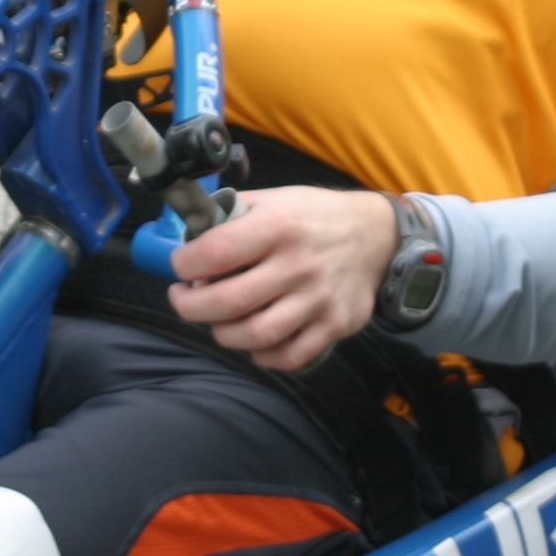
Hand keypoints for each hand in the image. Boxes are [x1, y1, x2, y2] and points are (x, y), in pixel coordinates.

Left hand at [165, 188, 398, 372]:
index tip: (180, 268)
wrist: (375, 235)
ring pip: (256, 335)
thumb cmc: (313, 217)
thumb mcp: (275, 199)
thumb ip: (233, 216)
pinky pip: (289, 356)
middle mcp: (298, 264)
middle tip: (184, 300)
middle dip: (190, 307)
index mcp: (278, 225)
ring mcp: (318, 299)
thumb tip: (189, 239)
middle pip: (228, 302)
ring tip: (218, 321)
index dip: (185, 265)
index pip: (216, 253)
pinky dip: (263, 355)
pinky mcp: (334, 325)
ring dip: (224, 334)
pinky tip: (254, 341)